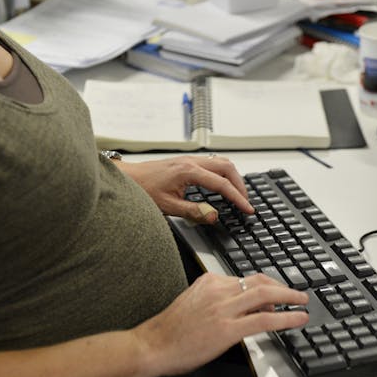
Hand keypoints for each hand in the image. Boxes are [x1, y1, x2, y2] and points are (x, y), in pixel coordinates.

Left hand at [115, 155, 253, 223]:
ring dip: (233, 177)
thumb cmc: (143, 189)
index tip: (247, 208)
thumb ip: (193, 212)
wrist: (128, 178)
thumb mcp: (168, 206)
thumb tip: (214, 216)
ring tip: (238, 194)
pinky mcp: (187, 161)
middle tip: (246, 202)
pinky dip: (223, 173)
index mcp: (189, 171)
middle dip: (240, 185)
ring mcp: (190, 159)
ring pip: (221, 162)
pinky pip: (212, 163)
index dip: (237, 198)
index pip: (222, 184)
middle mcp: (191, 161)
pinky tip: (222, 185)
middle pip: (227, 168)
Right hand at [133, 273, 308, 376]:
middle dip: (283, 286)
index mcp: (208, 281)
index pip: (245, 278)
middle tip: (297, 293)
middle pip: (260, 281)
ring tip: (303, 302)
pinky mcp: (228, 329)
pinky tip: (298, 319)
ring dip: (290, 297)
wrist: (153, 345)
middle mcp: (218, 290)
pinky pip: (264, 319)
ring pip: (266, 295)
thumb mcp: (193, 303)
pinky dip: (286, 317)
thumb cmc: (169, 330)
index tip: (276, 293)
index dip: (266, 286)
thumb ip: (217, 301)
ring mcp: (223, 309)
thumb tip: (245, 307)